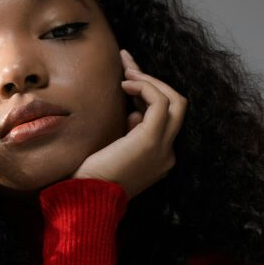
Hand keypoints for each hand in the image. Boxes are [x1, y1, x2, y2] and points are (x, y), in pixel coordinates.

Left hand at [71, 50, 185, 200]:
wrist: (86, 199)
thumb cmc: (91, 178)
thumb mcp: (116, 150)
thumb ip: (129, 132)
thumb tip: (134, 111)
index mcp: (159, 157)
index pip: (164, 117)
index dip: (147, 94)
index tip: (126, 81)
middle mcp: (167, 153)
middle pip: (176, 106)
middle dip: (153, 81)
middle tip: (127, 65)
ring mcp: (163, 148)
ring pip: (174, 101)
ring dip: (150, 81)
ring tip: (126, 72)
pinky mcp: (151, 140)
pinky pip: (159, 102)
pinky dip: (145, 87)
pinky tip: (125, 84)